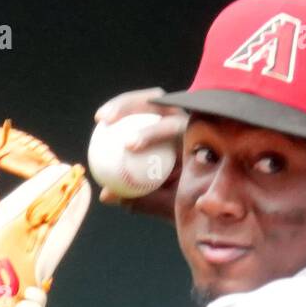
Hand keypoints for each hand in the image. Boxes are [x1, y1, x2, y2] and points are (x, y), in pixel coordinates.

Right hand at [93, 86, 186, 222]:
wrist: (205, 192)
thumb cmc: (188, 202)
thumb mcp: (168, 205)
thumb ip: (142, 200)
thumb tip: (107, 196)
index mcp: (195, 141)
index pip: (174, 129)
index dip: (151, 133)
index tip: (129, 146)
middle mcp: (186, 121)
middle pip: (158, 102)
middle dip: (130, 105)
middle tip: (105, 122)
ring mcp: (175, 114)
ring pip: (146, 101)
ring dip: (122, 104)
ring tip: (100, 118)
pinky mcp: (162, 115)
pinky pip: (138, 111)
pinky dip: (121, 114)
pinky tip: (101, 122)